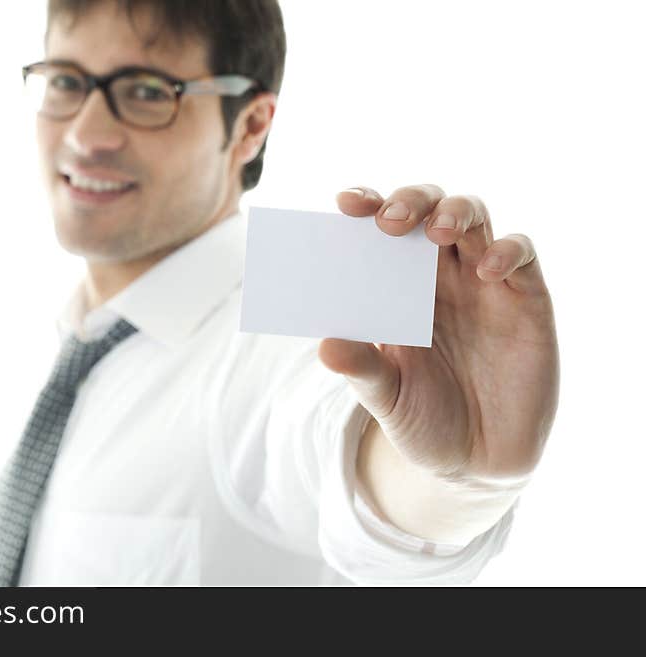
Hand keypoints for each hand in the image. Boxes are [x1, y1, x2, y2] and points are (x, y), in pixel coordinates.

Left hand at [318, 184, 559, 482]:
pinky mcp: (526, 301)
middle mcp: (440, 277)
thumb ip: (360, 370)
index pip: (381, 231)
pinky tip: (485, 272)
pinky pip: (521, 256)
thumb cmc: (422, 420)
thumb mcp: (385, 398)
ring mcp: (484, 284)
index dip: (368, 206)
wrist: (475, 464)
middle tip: (390, 221)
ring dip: (456, 212)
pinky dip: (506, 252)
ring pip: (475, 218)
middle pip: (429, 210)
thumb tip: (326, 345)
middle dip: (411, 202)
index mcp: (396, 287)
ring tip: (436, 232)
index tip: (345, 203)